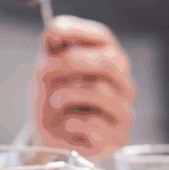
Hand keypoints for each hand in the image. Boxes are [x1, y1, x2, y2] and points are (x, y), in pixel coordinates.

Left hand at [30, 16, 135, 160]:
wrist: (48, 139)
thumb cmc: (54, 101)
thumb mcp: (46, 70)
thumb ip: (51, 47)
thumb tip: (55, 30)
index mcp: (109, 61)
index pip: (103, 37)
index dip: (79, 30)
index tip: (54, 32)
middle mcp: (124, 84)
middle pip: (110, 61)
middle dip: (72, 61)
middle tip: (44, 69)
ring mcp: (124, 111)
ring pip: (100, 91)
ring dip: (67, 95)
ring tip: (54, 101)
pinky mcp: (118, 138)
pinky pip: (94, 123)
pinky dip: (72, 123)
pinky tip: (67, 125)